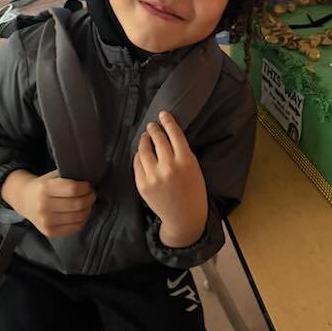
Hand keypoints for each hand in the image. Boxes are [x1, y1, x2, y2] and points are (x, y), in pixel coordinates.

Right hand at [1, 169, 95, 238]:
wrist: (25, 200)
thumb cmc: (43, 186)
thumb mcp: (52, 176)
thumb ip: (68, 177)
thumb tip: (89, 181)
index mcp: (45, 188)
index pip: (73, 189)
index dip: (85, 187)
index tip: (87, 185)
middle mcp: (44, 206)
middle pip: (78, 204)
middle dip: (90, 198)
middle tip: (91, 194)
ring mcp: (46, 221)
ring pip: (78, 217)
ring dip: (88, 209)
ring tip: (87, 204)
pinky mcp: (50, 232)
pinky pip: (75, 228)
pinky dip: (82, 220)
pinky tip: (81, 214)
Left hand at [133, 111, 207, 247]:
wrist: (184, 216)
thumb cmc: (193, 191)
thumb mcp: (194, 168)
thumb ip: (182, 152)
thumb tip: (167, 135)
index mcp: (186, 161)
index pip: (174, 134)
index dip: (168, 121)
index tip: (163, 114)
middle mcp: (168, 166)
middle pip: (158, 139)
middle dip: (154, 129)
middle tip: (152, 125)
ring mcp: (153, 176)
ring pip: (144, 150)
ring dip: (144, 140)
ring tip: (145, 136)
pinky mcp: (142, 184)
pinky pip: (137, 164)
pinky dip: (139, 156)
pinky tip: (141, 153)